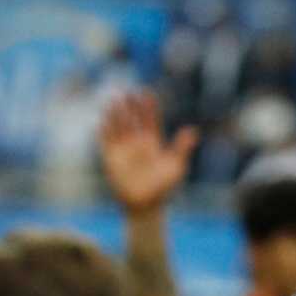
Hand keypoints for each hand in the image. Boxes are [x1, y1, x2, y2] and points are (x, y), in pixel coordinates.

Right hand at [100, 90, 198, 213]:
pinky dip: (104, 131)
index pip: (150, 119)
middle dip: (130, 106)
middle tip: (128, 91)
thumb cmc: (164, 187)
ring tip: (113, 100)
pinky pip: (106, 141)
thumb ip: (182, 147)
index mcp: (153, 142)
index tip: (147, 92)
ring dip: (116, 114)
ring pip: (118, 127)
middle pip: (132, 119)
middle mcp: (137, 142)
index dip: (148, 106)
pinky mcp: (112, 158)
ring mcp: (124, 149)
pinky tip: (102, 121)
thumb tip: (193, 131)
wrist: (146, 204)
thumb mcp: (176, 165)